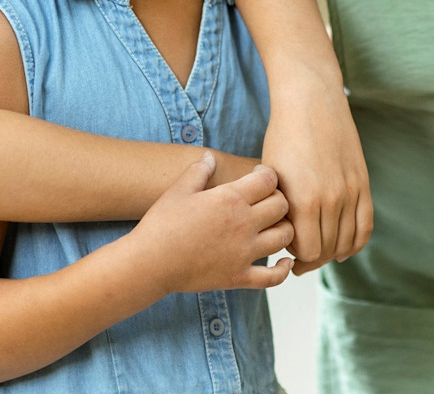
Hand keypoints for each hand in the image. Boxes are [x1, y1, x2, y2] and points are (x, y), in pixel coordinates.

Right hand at [129, 153, 294, 293]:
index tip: (259, 177)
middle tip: (268, 201)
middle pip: (282, 206)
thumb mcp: (178, 190)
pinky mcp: (239, 277)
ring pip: (284, 237)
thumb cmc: (161, 224)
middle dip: (279, 199)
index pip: (269, 181)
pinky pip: (273, 277)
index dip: (268, 175)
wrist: (149, 263)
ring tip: (275, 226)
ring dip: (285, 229)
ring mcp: (244, 253)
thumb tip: (209, 156)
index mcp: (230, 199)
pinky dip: (284, 270)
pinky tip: (284, 262)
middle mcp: (243, 224)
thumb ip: (199, 170)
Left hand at [262, 79, 372, 274]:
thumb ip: (279, 209)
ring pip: (346, 242)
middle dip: (312, 257)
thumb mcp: (272, 176)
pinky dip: (355, 243)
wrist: (311, 102)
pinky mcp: (363, 183)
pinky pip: (365, 226)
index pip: (306, 251)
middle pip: (327, 249)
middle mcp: (330, 200)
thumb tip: (280, 237)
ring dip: (332, 251)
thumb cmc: (283, 137)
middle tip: (300, 256)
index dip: (295, 254)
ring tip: (319, 250)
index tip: (286, 246)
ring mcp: (350, 192)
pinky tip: (343, 250)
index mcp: (303, 200)